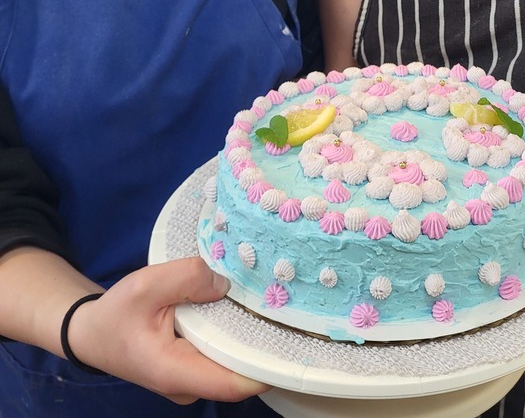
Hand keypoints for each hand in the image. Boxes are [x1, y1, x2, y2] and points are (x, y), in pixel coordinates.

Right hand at [66, 256, 268, 403]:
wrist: (92, 333)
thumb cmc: (116, 313)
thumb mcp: (146, 285)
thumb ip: (187, 278)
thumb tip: (227, 281)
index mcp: (176, 372)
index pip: (234, 383)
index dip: (266, 366)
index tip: (292, 339)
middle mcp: (189, 385)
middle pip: (239, 371)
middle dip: (263, 342)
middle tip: (288, 305)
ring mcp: (192, 379)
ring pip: (232, 363)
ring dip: (249, 336)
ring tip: (272, 301)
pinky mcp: (193, 367)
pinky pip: (222, 355)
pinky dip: (234, 333)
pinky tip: (246, 307)